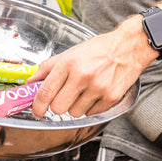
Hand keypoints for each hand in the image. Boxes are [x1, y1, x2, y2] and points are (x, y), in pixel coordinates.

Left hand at [30, 19, 154, 117]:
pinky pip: (91, 113)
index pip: (45, 92)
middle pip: (58, 108)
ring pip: (74, 113)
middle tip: (64, 97)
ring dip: (75, 106)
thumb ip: (49, 67)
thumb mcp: (71, 52)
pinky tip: (95, 94)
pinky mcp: (111, 97)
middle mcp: (82, 76)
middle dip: (58, 105)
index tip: (37, 111)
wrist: (130, 47)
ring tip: (84, 92)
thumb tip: (32, 82)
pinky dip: (90, 107)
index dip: (37, 106)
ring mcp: (98, 88)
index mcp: (69, 63)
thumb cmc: (100, 49)